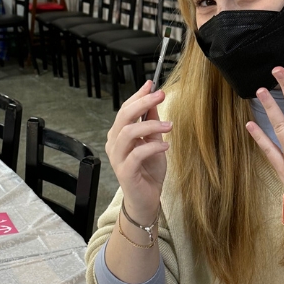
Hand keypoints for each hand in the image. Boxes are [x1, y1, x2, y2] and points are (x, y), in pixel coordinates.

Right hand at [106, 80, 171, 223]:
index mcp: (119, 135)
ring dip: (150, 125)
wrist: (146, 199)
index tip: (152, 84)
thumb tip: (154, 100)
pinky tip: (166, 145)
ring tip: (169, 125)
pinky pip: (137, 153)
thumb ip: (152, 122)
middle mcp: (114, 144)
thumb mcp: (154, 142)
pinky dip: (153, 146)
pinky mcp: (125, 171)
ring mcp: (117, 158)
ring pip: (128, 133)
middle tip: (160, 94)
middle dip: (142, 103)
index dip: (138, 95)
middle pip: (124, 117)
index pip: (125, 109)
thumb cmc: (148, 172)